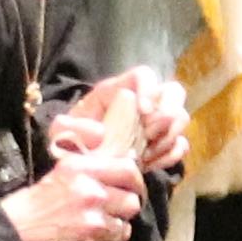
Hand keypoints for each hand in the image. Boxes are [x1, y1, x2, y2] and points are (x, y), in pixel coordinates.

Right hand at [0, 136, 149, 240]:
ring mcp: (93, 225)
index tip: (131, 188)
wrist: (7, 237)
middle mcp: (92, 194)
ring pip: (124, 230)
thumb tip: (128, 161)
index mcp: (82, 170)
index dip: (135, 180)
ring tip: (93, 232)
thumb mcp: (59, 173)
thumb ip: (91, 168)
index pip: (128, 170)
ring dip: (112, 232)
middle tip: (108, 213)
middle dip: (121, 210)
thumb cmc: (30, 205)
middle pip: (132, 203)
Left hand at [68, 71, 191, 182]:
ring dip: (168, 138)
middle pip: (174, 92)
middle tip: (150, 135)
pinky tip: (150, 165)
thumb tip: (100, 133)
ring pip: (180, 119)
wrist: (78, 161)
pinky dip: (170, 156)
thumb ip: (70, 128)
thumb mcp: (61, 132)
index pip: (144, 75)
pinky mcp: (161, 144)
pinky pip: (180, 145)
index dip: (149, 90)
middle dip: (168, 113)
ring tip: (145, 155)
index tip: (145, 112)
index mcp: (118, 90)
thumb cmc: (70, 139)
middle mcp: (142, 101)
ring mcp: (155, 123)